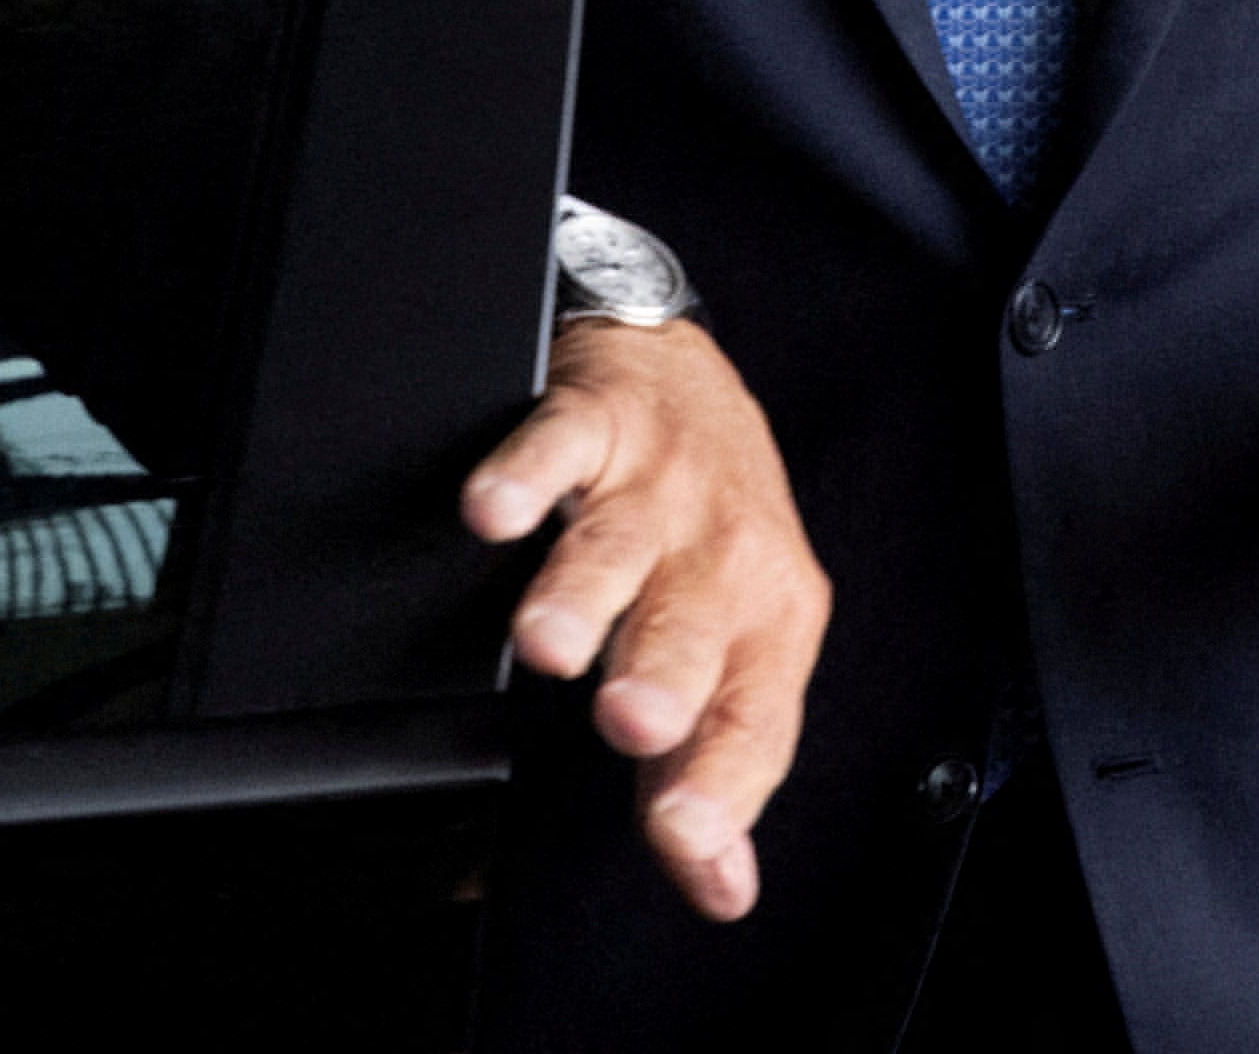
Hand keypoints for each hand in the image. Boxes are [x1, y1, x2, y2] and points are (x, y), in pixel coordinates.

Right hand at [462, 315, 833, 921]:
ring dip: (584, 589)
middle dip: (664, 675)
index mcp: (765, 622)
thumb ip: (712, 772)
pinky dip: (524, 472)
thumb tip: (720, 887)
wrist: (683, 372)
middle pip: (690, 624)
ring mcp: (658, 481)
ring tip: (547, 642)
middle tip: (631, 723)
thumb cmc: (708, 532)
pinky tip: (492, 512)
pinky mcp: (598, 416)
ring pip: (619, 540)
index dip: (723, 780)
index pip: (754, 714)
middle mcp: (718, 552)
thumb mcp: (732, 649)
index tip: (686, 837)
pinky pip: (560, 440)